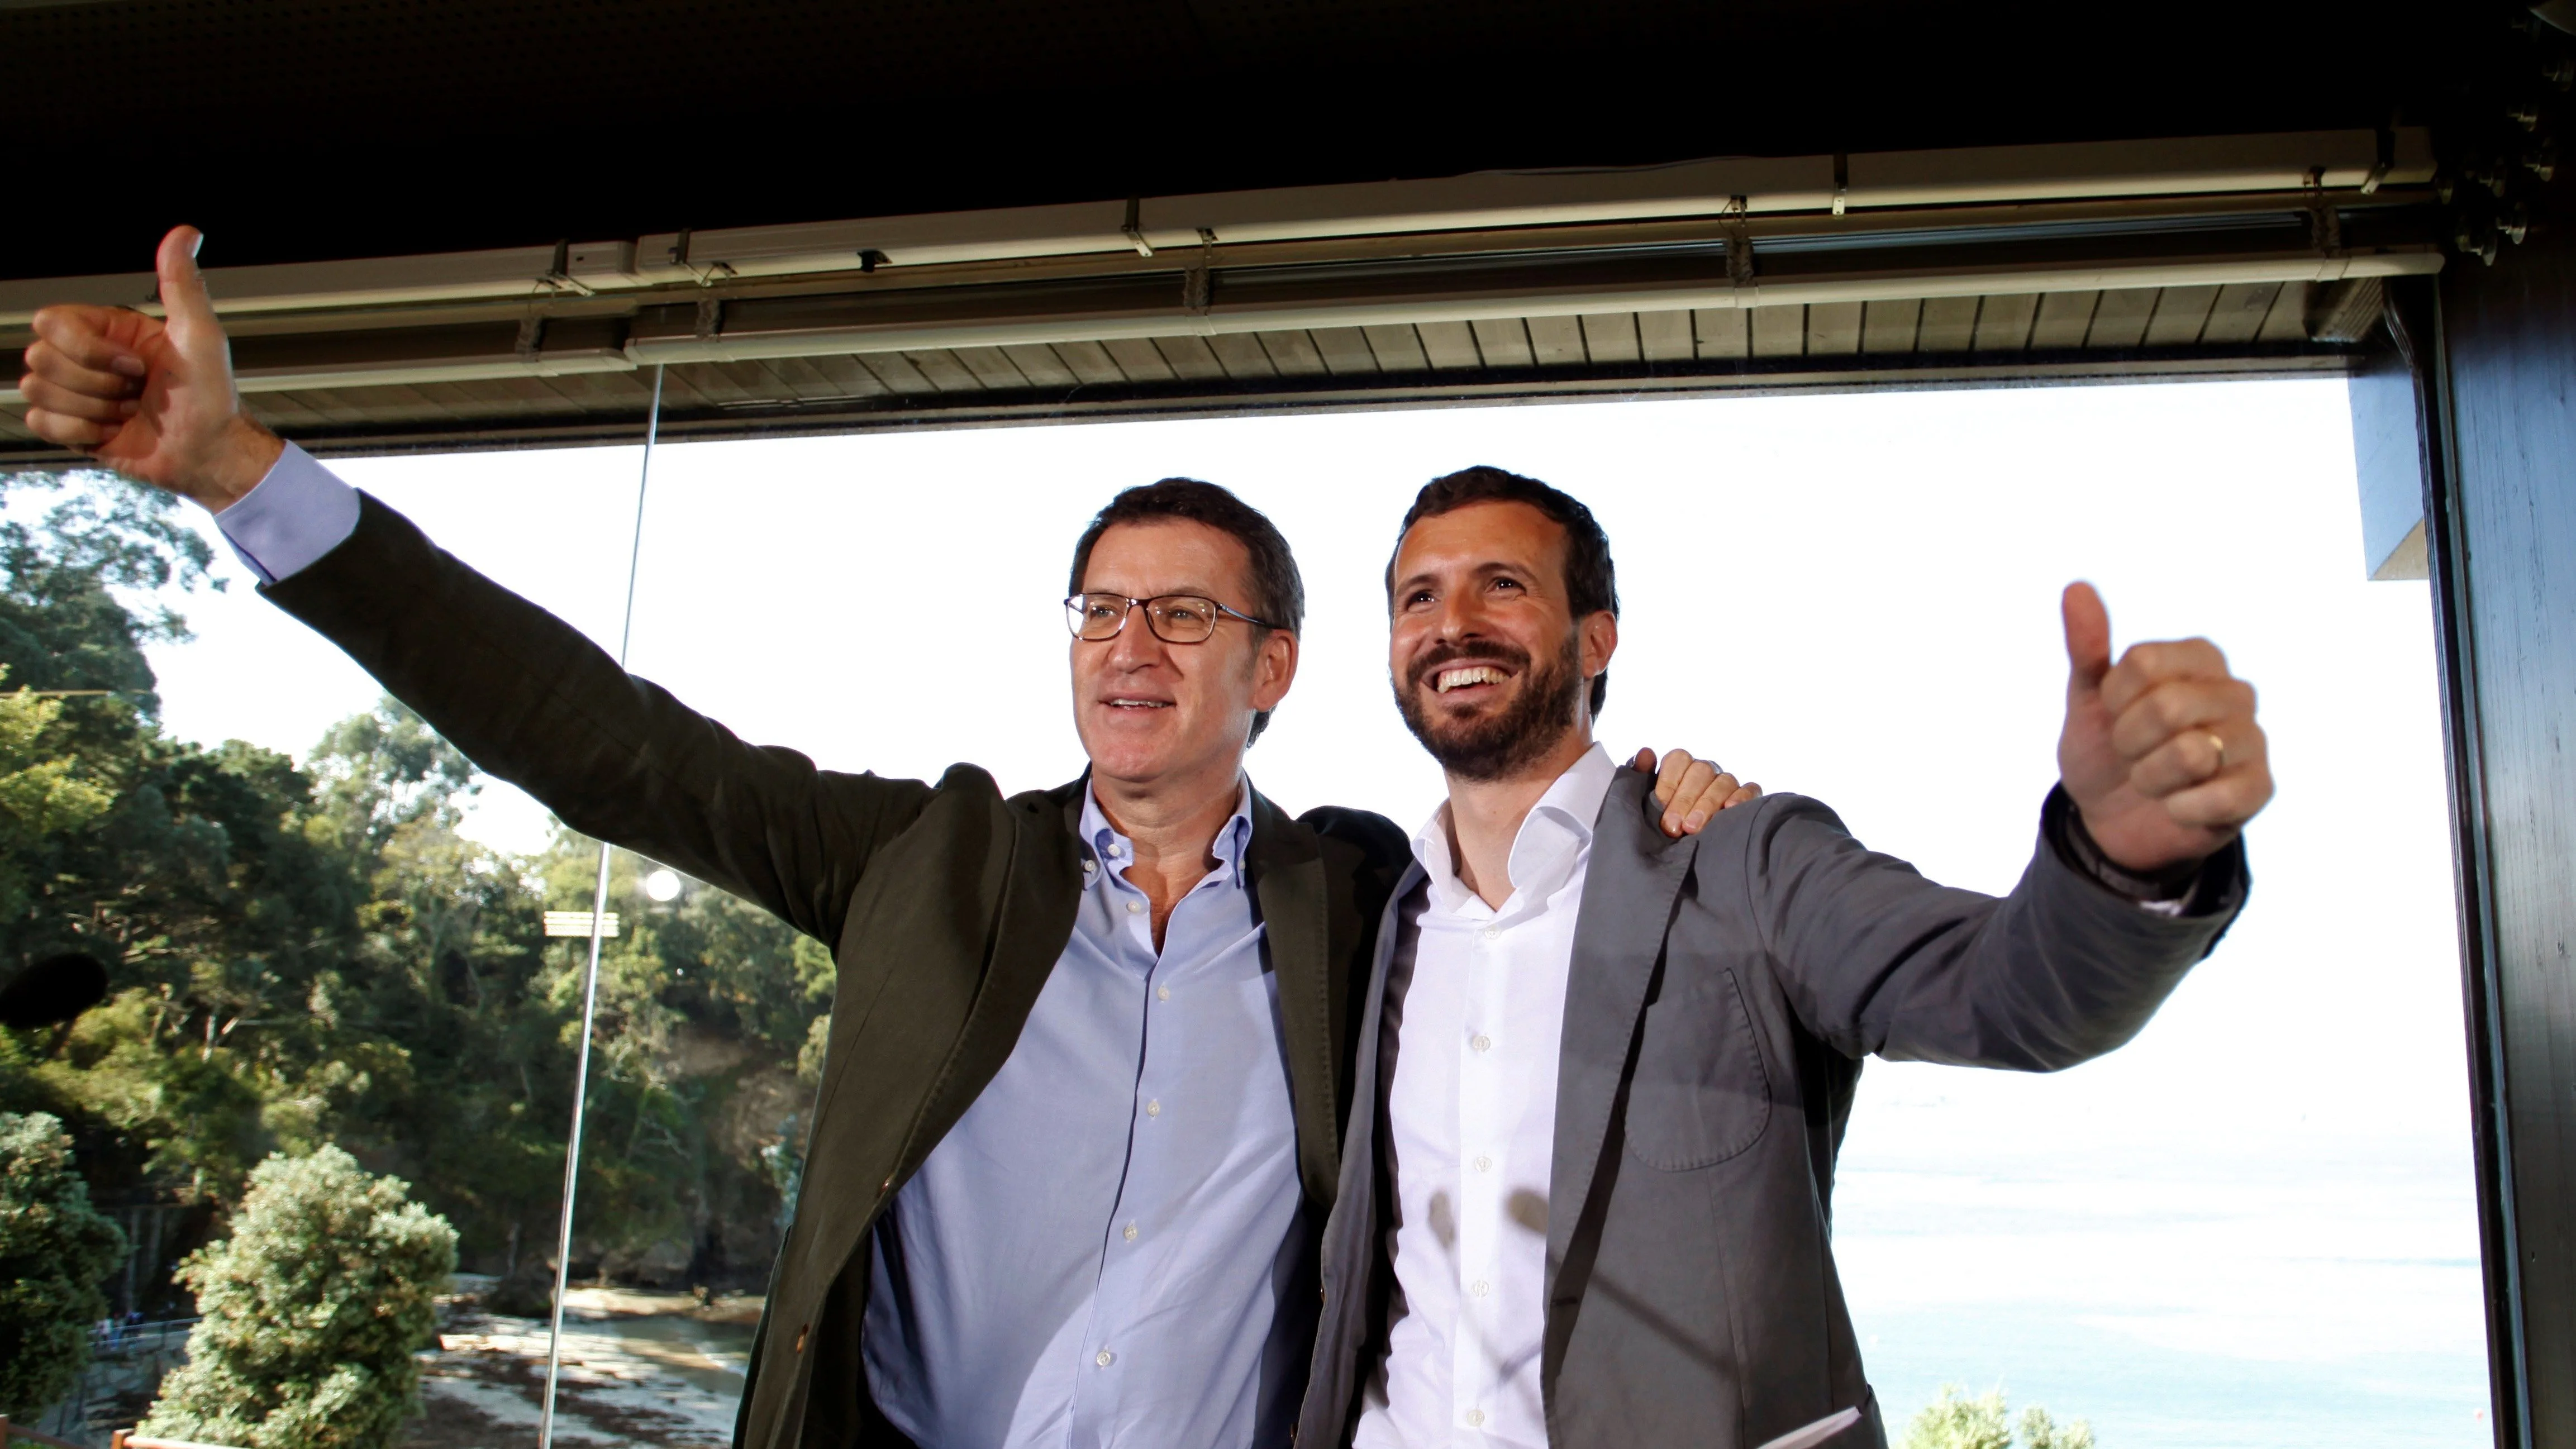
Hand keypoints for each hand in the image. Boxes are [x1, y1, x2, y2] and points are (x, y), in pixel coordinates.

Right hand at [19, 225, 282, 508]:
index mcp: (107, 330)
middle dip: (96, 383)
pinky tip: (112, 432)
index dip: (90, 351)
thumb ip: (182, 283)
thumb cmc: (210, 397)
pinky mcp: (71, 426)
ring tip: (128, 412)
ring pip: (37, 389)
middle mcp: (86, 357)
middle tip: (136, 392)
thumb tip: (185, 233)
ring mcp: (76, 392)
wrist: (209, 452)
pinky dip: (80, 431)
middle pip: (41, 357)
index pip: (50, 322)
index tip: (135, 367)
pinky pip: (39, 421)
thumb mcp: (200, 334)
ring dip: (92, 409)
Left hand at [1637, 747, 1761, 837]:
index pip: (1678, 759)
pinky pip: (1750, 790)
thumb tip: (1645, 753)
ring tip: (1693, 828)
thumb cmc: (1664, 825)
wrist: (1683, 854)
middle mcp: (1706, 772)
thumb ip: (1640, 779)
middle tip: (1674, 827)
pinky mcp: (1748, 796)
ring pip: (1724, 781)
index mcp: (1681, 768)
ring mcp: (1727, 783)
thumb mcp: (1646, 804)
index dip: (1669, 781)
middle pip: (1700, 771)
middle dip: (1685, 799)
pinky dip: (1741, 798)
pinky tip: (1729, 811)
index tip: (1660, 805)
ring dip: (1708, 804)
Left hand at [2057, 581, 2272, 872]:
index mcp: (2200, 658)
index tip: (2114, 714)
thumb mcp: (2087, 698)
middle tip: (2131, 753)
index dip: (2114, 699)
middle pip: (2167, 707)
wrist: (2110, 818)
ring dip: (2149, 777)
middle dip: (2129, 741)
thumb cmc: (2106, 748)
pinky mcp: (2258, 789)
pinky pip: (2214, 797)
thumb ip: (2087, 646)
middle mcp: (2235, 692)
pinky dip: (2177, 808)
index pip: (2144, 663)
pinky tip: (2175, 806)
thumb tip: (2075, 587)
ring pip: (2190, 753)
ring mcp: (2252, 741)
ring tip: (2153, 779)